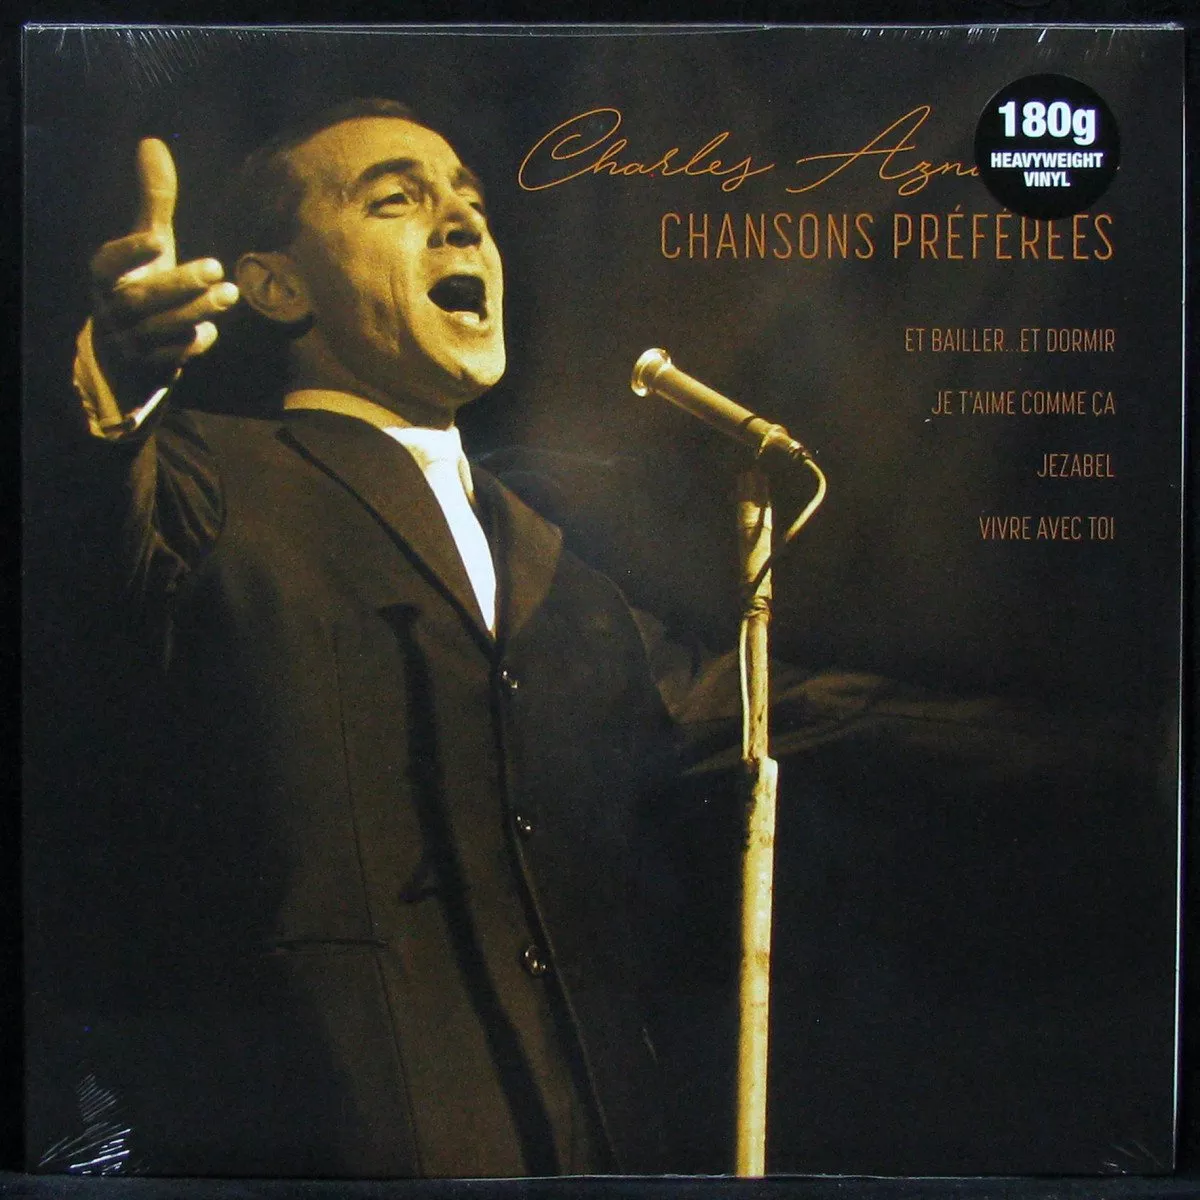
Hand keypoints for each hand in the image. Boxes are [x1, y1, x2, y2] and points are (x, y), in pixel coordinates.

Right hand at [89, 138, 238, 402]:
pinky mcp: (148, 366)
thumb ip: (152, 200)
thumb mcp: (147, 243)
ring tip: (230, 294)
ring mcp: (129, 340)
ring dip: (196, 312)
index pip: (108, 263)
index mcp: (104, 276)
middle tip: (218, 269)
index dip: (130, 252)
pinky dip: (191, 345)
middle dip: (181, 284)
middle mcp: (111, 309)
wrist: (127, 348)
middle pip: (142, 300)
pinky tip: (210, 332)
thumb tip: (152, 143)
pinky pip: (171, 358)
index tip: (158, 238)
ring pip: (159, 330)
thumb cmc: (142, 282)